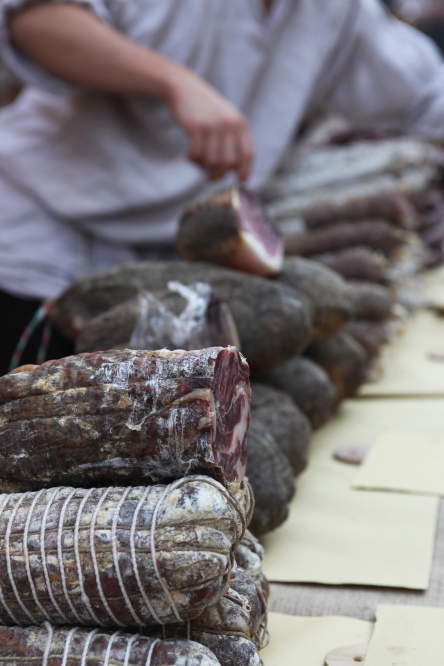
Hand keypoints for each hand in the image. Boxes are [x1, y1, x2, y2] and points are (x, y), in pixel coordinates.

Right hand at [166, 66, 254, 181]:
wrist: (185, 87)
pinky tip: (189, 155)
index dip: (245, 170)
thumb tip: (234, 170)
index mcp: (240, 124)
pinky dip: (192, 159)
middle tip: (210, 176)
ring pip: (212, 161)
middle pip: (228, 162)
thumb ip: (233, 140)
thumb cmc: (206, 109)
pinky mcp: (196, 127)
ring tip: (198, 161)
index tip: (240, 180)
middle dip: (219, 173)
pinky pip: (196, 155)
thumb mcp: (226, 119)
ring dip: (203, 166)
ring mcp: (213, 125)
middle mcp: (229, 124)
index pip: (248, 154)